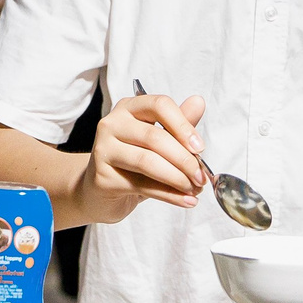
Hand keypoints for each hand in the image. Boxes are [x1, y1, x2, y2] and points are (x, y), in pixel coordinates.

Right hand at [83, 90, 206, 222]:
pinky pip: (142, 185)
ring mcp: (104, 149)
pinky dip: (169, 195)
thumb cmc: (132, 163)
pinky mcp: (102, 176)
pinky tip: (185, 200)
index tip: (200, 147)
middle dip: (184, 159)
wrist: (101, 190)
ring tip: (194, 189)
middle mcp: (112, 124)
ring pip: (147, 162)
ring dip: (177, 178)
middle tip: (201, 176)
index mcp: (129, 108)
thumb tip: (199, 102)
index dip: (183, 126)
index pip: (159, 105)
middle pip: (155, 137)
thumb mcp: (158, 142)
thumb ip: (178, 124)